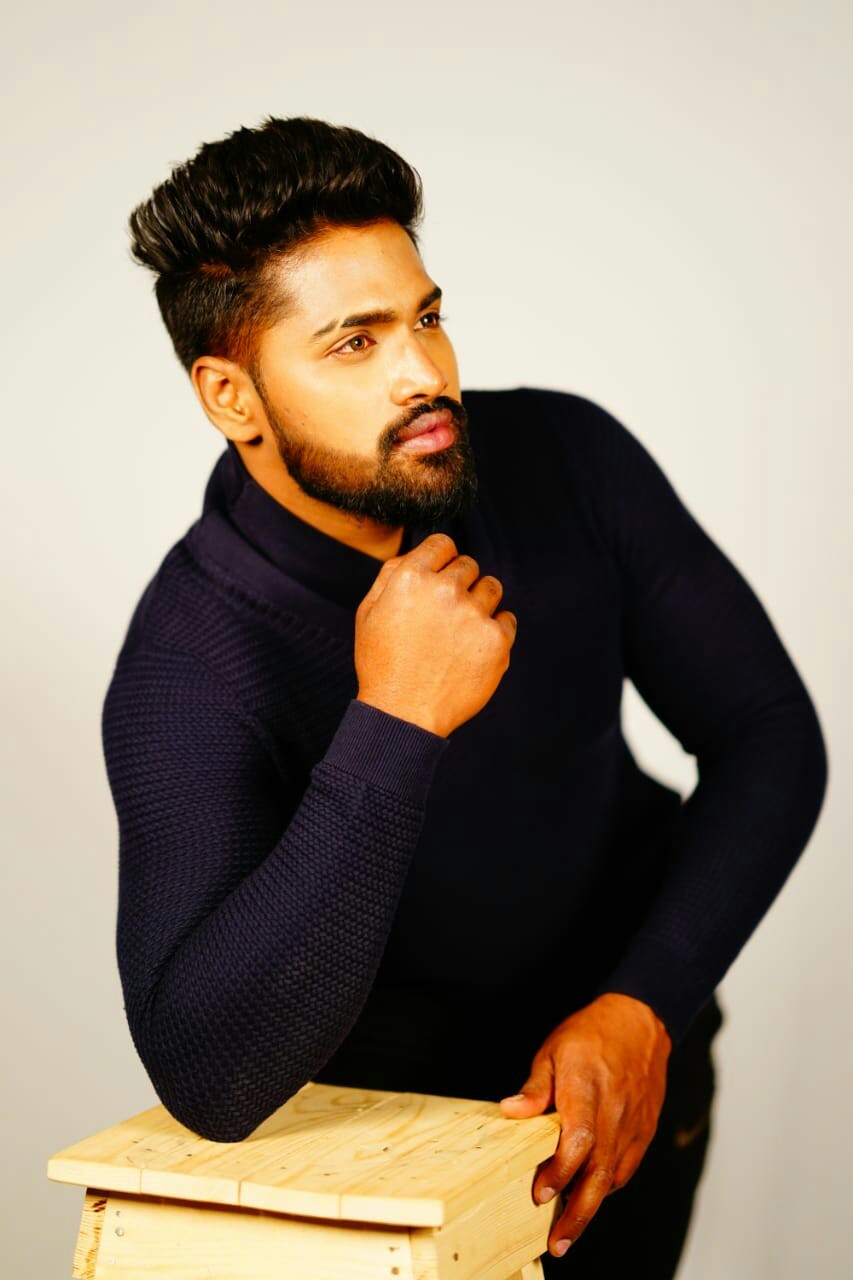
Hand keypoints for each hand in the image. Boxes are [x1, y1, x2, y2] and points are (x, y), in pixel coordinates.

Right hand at [354, 532, 516, 737]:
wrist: (404, 714)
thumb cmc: (383, 664)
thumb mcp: (369, 612)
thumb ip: (392, 574)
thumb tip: (418, 553)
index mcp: (411, 578)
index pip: (443, 544)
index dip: (442, 560)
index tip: (441, 579)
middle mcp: (445, 590)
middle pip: (469, 565)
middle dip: (460, 584)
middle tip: (446, 616)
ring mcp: (474, 615)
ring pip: (492, 587)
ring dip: (481, 602)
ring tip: (461, 631)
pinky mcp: (497, 640)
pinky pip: (508, 619)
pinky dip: (495, 631)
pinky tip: (474, 649)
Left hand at [498, 992, 671, 1257]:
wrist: (640, 1022)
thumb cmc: (592, 1034)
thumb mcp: (553, 1049)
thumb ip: (535, 1086)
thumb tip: (510, 1110)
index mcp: (588, 1088)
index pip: (578, 1139)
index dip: (559, 1171)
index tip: (540, 1193)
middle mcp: (614, 1111)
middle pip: (598, 1171)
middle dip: (577, 1213)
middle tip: (557, 1243)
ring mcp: (632, 1124)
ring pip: (613, 1177)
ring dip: (590, 1207)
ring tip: (566, 1233)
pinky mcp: (643, 1131)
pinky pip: (625, 1168)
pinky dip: (606, 1187)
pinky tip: (588, 1198)